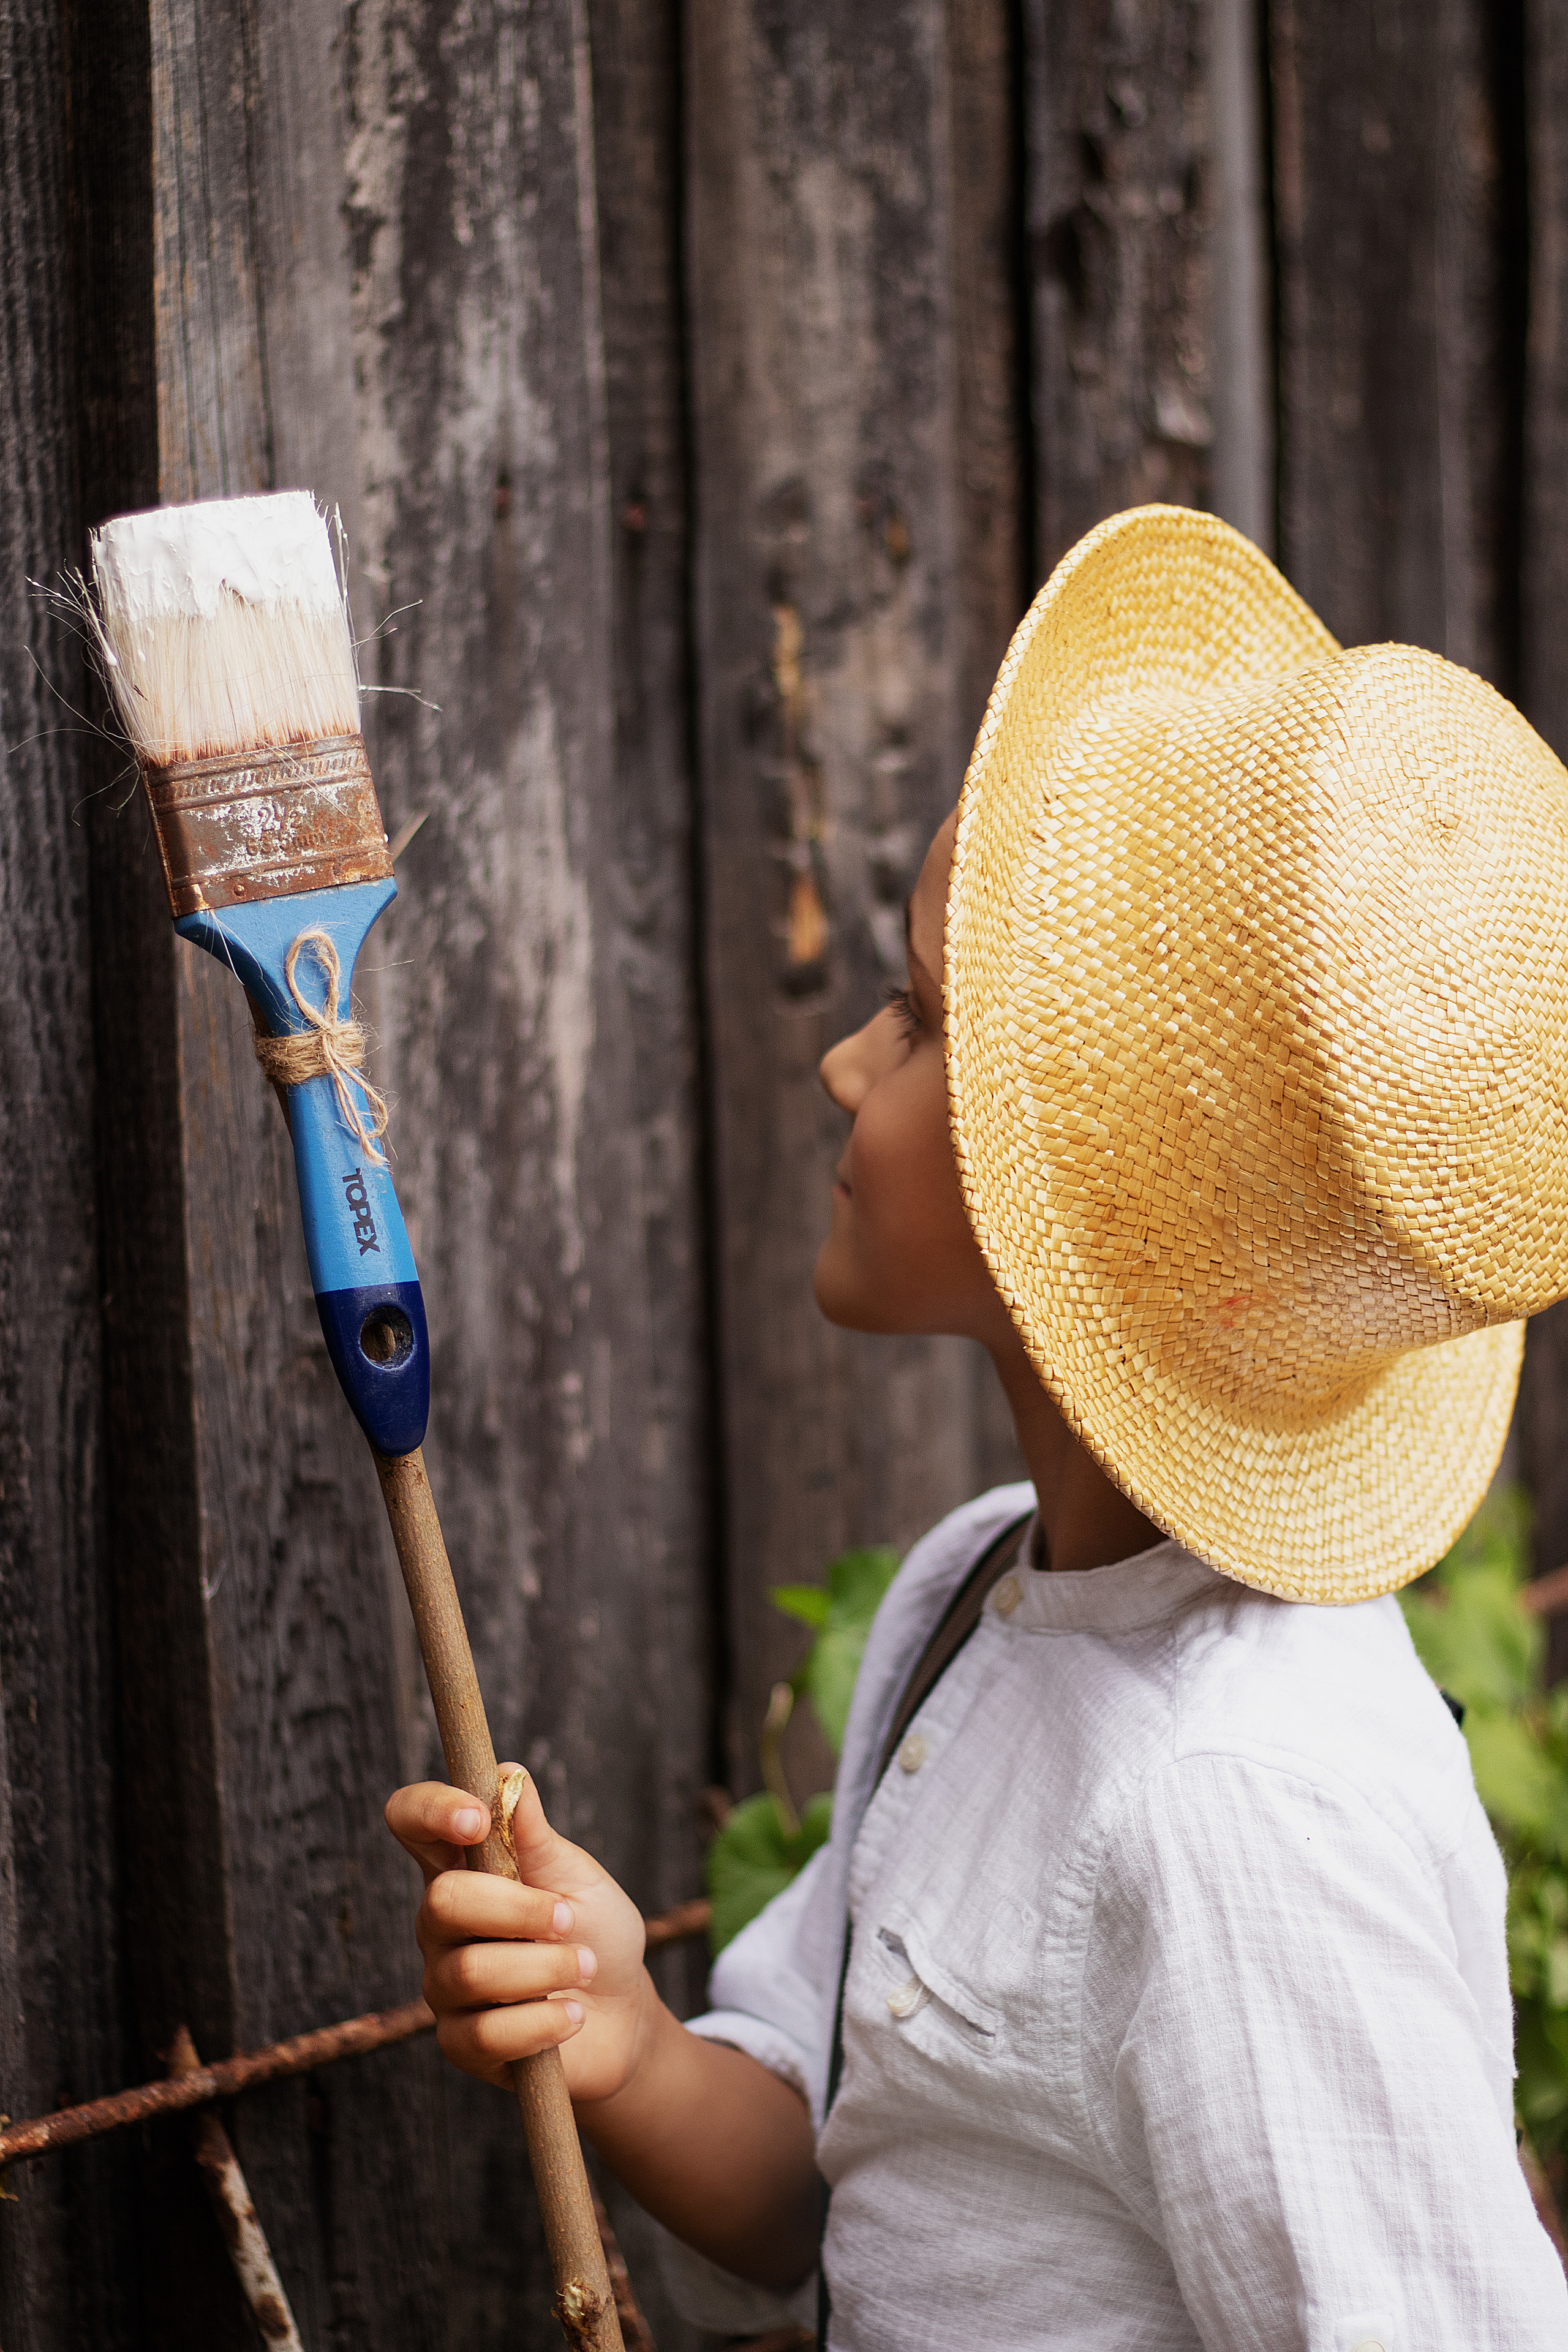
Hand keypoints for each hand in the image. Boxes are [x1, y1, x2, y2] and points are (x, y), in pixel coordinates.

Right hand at [385, 1766, 651, 2103]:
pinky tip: (571, 2015)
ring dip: (548, 1968)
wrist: (623, 2015)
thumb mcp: (575, 1875)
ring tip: (583, 1968)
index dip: (429, 1810)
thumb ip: (535, 1833)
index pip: (411, 1821)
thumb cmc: (595, 1932)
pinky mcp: (461, 2044)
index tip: (476, 1818)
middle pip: (443, 1902)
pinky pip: (488, 2032)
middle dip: (521, 1911)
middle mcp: (441, 1925)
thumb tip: (508, 1774)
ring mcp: (444, 1986)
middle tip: (569, 1920)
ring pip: (471, 1971)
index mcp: (463, 1868)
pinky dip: (546, 2021)